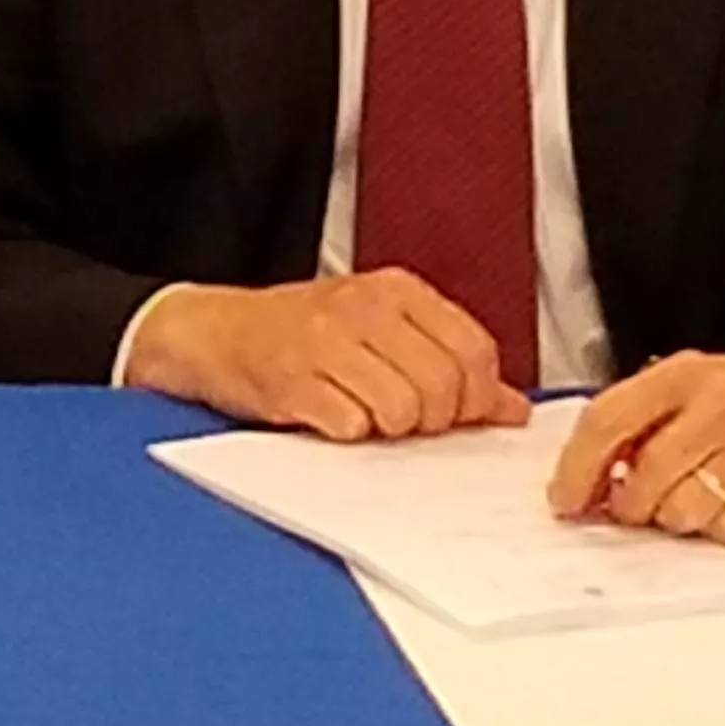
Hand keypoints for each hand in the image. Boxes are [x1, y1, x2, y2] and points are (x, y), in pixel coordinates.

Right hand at [122, 271, 532, 440]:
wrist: (212, 333)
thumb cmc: (301, 334)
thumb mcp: (379, 331)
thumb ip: (447, 361)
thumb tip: (512, 408)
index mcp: (395, 291)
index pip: (474, 351)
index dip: (474, 397)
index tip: (453, 413)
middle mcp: (363, 308)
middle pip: (443, 386)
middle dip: (434, 422)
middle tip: (407, 423)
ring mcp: (325, 343)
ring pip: (402, 411)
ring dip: (390, 431)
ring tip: (365, 417)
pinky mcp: (292, 381)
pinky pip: (351, 427)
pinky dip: (347, 434)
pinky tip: (329, 418)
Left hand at [546, 342, 724, 545]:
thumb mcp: (693, 381)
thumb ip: (639, 419)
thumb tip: (590, 477)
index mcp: (685, 376)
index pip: (607, 422)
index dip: (575, 469)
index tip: (564, 500)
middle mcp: (719, 411)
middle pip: (642, 479)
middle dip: (628, 504)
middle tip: (636, 502)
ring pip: (681, 513)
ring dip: (675, 517)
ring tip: (695, 494)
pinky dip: (720, 529)